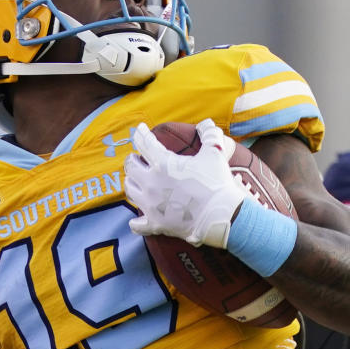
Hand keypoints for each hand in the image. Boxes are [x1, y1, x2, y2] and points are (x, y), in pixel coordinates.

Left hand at [123, 118, 247, 246]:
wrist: (220, 215)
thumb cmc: (216, 182)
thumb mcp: (215, 153)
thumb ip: (209, 135)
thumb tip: (206, 124)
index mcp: (163, 163)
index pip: (145, 143)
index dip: (141, 133)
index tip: (140, 130)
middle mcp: (151, 182)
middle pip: (130, 167)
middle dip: (132, 161)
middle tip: (136, 159)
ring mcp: (151, 204)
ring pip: (130, 190)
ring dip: (132, 183)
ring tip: (136, 182)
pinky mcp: (155, 224)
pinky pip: (137, 224)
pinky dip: (136, 222)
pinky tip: (136, 220)